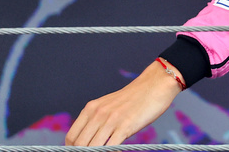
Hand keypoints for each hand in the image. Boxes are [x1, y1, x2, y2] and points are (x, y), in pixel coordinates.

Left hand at [65, 60, 182, 145]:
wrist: (156, 84)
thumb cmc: (135, 97)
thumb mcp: (109, 105)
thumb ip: (97, 120)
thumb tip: (90, 141)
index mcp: (91, 108)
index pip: (72, 136)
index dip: (72, 149)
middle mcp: (98, 113)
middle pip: (79, 144)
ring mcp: (111, 120)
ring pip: (92, 147)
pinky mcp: (125, 126)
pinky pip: (111, 147)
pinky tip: (115, 151)